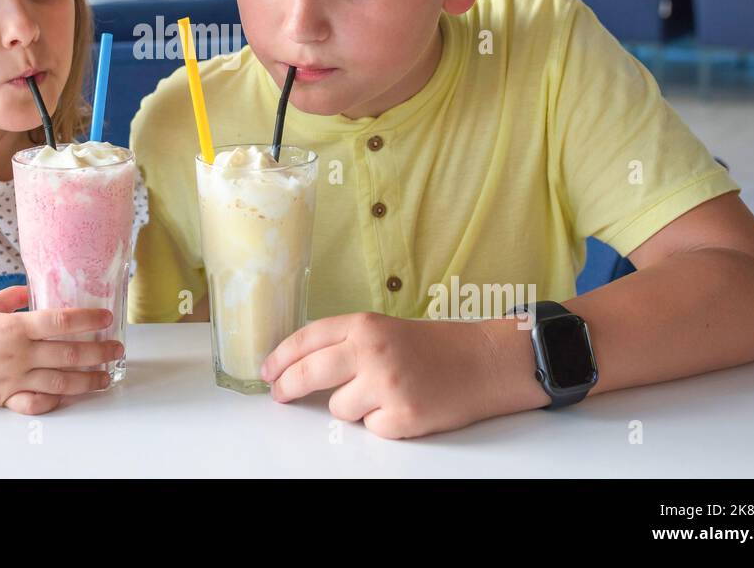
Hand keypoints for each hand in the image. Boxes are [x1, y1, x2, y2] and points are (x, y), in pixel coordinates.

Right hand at [0, 285, 122, 414]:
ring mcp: (13, 378)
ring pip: (60, 382)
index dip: (89, 319)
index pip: (61, 321)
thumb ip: (11, 297)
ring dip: (88, 381)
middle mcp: (18, 354)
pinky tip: (70, 397)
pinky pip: (36, 403)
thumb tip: (30, 291)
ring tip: (105, 376)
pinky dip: (55, 402)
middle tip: (116, 349)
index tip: (106, 318)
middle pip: (69, 353)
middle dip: (99, 352)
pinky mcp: (4, 398)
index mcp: (15, 327)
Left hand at [259, 312, 504, 438]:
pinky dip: (382, 423)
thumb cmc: (437, 346)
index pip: (306, 339)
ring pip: (338, 408)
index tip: (267, 370)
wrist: (485, 362)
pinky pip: (370, 428)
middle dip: (288, 386)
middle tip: (280, 393)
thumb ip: (348, 343)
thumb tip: (302, 364)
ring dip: (352, 406)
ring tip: (384, 393)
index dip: (280, 357)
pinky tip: (404, 407)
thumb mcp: (386, 329)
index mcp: (365, 326)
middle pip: (308, 374)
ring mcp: (387, 387)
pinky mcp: (403, 417)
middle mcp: (372, 353)